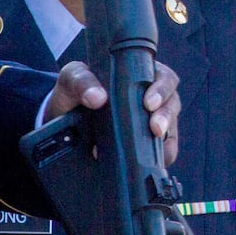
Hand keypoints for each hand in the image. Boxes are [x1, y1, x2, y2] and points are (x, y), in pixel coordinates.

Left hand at [44, 60, 181, 164]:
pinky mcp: (149, 141)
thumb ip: (82, 82)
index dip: (162, 88)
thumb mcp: (72, 80)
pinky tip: (157, 159)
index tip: (149, 103)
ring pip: (172, 124)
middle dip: (166, 114)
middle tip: (155, 127)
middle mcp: (151, 96)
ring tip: (154, 143)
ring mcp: (151, 119)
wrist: (63, 124)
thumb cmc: (73, 94)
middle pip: (172, 100)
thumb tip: (98, 98)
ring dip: (167, 135)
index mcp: (140, 75)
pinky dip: (165, 153)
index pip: (163, 77)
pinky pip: (166, 147)